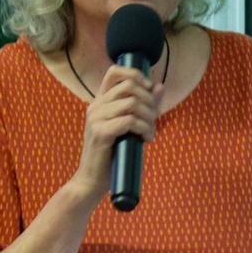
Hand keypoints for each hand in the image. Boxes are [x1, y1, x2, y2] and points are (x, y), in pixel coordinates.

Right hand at [72, 64, 162, 198]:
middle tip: (153, 119)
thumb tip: (159, 86)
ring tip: (150, 132)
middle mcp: (96, 106)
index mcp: (101, 101)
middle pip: (129, 86)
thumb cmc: (113, 154)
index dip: (136, 75)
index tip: (149, 89)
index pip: (115, 72)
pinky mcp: (100, 133)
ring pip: (132, 103)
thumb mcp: (130, 126)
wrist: (92, 180)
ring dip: (149, 117)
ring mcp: (96, 118)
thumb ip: (144, 106)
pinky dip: (143, 128)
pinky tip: (146, 139)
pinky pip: (129, 121)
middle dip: (149, 101)